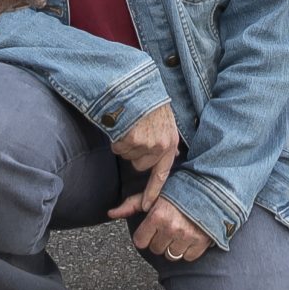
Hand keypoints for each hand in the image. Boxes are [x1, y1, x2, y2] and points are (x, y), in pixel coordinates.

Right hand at [106, 102, 181, 220]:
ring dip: (125, 143)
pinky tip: (122, 123)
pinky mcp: (133, 140)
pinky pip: (118, 148)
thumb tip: (172, 153)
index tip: (147, 206)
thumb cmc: (146, 99)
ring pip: (128, 156)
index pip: (163, 173)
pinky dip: (116, 138)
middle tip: (134, 131)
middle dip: (134, 152)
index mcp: (170, 141)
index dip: (154, 191)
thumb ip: (166, 138)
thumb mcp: (164, 119)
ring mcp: (147, 143)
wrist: (135, 83)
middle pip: (140, 165)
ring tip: (129, 124)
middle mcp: (161, 145)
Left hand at [125, 196, 211, 262]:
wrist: (211, 188)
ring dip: (174, 246)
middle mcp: (171, 227)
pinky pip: (188, 257)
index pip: (140, 241)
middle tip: (168, 227)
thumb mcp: (155, 194)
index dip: (145, 235)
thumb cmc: (180, 190)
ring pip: (171, 255)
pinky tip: (190, 236)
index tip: (153, 228)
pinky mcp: (201, 242)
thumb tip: (110, 213)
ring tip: (180, 231)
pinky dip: (188, 250)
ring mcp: (187, 236)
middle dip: (159, 240)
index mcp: (157, 215)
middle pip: (155, 249)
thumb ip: (132, 205)